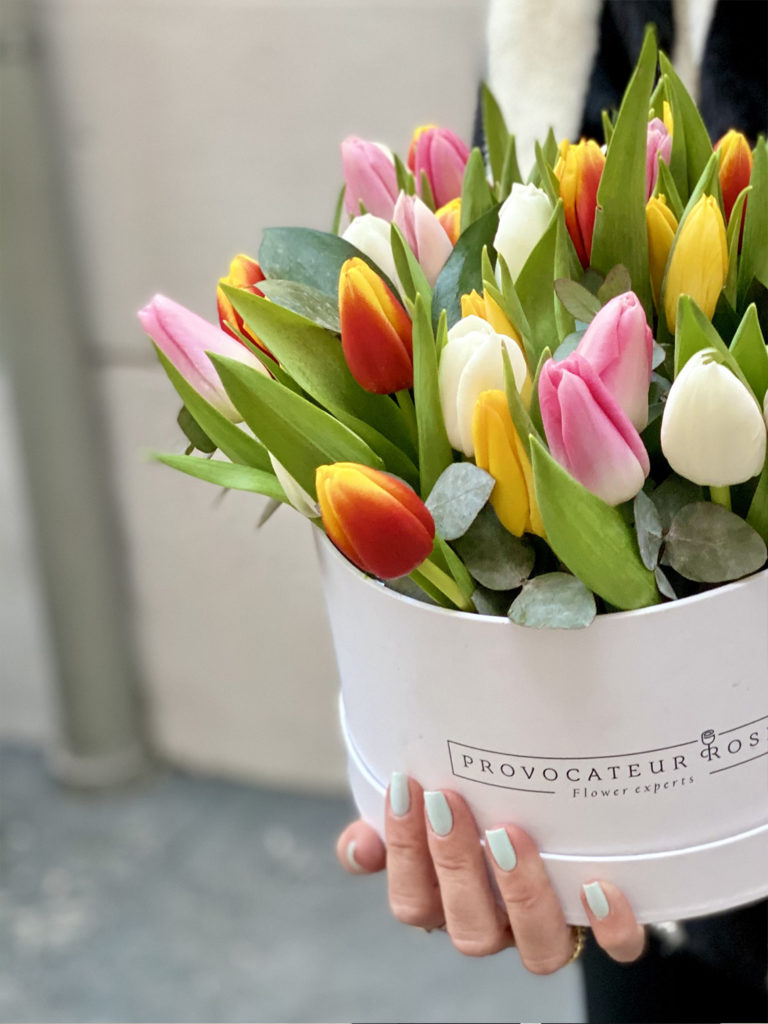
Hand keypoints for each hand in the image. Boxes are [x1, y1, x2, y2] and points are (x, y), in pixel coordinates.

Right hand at [336, 775, 645, 971]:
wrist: (570, 813)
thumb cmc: (487, 805)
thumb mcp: (434, 810)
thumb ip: (394, 825)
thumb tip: (357, 845)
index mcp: (452, 902)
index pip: (414, 902)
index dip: (403, 853)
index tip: (405, 786)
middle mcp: (500, 924)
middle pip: (468, 929)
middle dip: (454, 863)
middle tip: (449, 801)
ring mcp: (554, 930)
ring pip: (538, 948)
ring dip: (520, 893)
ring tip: (510, 834)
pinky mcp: (608, 925)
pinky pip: (618, 947)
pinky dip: (610, 925)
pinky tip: (597, 885)